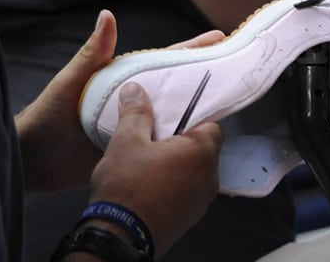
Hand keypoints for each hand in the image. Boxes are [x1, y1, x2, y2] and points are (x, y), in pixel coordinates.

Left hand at [15, 10, 224, 191]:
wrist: (34, 161)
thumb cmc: (48, 116)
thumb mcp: (72, 82)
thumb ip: (92, 53)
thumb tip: (107, 15)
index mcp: (124, 80)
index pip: (164, 59)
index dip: (191, 49)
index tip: (219, 37)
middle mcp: (136, 101)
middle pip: (177, 86)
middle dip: (205, 76)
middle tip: (237, 68)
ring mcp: (138, 127)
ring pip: (175, 116)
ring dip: (199, 111)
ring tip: (231, 104)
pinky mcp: (136, 152)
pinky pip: (165, 146)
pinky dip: (184, 143)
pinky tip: (204, 143)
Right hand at [89, 82, 222, 255]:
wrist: (118, 238)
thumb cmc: (125, 189)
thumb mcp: (125, 141)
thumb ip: (135, 113)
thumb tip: (135, 91)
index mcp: (201, 153)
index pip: (211, 125)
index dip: (192, 118)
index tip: (172, 118)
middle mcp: (209, 178)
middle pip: (204, 149)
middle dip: (182, 142)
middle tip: (156, 139)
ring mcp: (201, 201)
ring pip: (195, 172)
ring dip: (178, 166)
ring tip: (149, 163)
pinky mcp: (189, 218)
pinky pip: (187, 193)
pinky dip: (174, 186)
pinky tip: (149, 185)